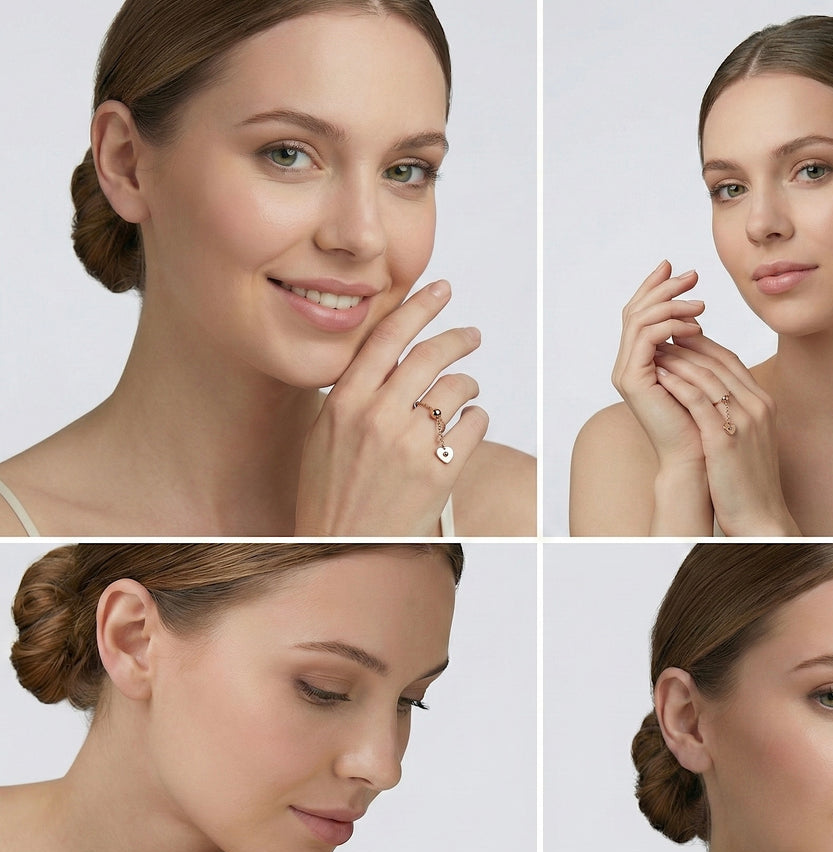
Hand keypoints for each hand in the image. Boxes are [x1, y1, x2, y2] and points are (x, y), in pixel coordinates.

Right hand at [294, 280, 488, 535]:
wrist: (344, 550)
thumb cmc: (330, 495)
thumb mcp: (326, 435)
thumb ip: (354, 395)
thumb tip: (387, 359)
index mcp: (345, 403)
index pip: (387, 337)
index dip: (418, 305)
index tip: (439, 289)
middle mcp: (378, 417)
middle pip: (430, 354)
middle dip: (458, 337)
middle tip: (472, 335)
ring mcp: (410, 445)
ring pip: (457, 388)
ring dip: (468, 385)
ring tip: (467, 393)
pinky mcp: (440, 473)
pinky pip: (474, 425)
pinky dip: (477, 419)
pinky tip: (469, 424)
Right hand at [612, 260, 707, 473]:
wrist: (699, 459)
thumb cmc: (704, 421)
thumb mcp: (698, 372)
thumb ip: (689, 345)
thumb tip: (695, 312)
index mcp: (639, 362)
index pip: (641, 314)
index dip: (657, 288)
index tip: (681, 270)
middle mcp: (627, 365)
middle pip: (635, 310)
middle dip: (663, 287)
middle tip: (692, 275)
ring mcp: (626, 373)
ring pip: (639, 319)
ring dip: (670, 304)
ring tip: (700, 304)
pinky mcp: (633, 380)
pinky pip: (646, 337)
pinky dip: (669, 324)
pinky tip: (695, 325)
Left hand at [653, 334, 798, 534]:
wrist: (760, 518)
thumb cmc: (748, 483)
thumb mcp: (747, 440)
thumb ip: (735, 414)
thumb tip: (712, 397)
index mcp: (762, 404)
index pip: (730, 361)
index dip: (703, 344)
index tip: (679, 335)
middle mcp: (756, 406)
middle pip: (718, 361)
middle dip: (688, 343)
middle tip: (660, 332)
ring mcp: (743, 421)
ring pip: (707, 376)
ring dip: (678, 358)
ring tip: (654, 349)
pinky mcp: (725, 440)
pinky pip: (699, 401)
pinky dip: (678, 384)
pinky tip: (660, 375)